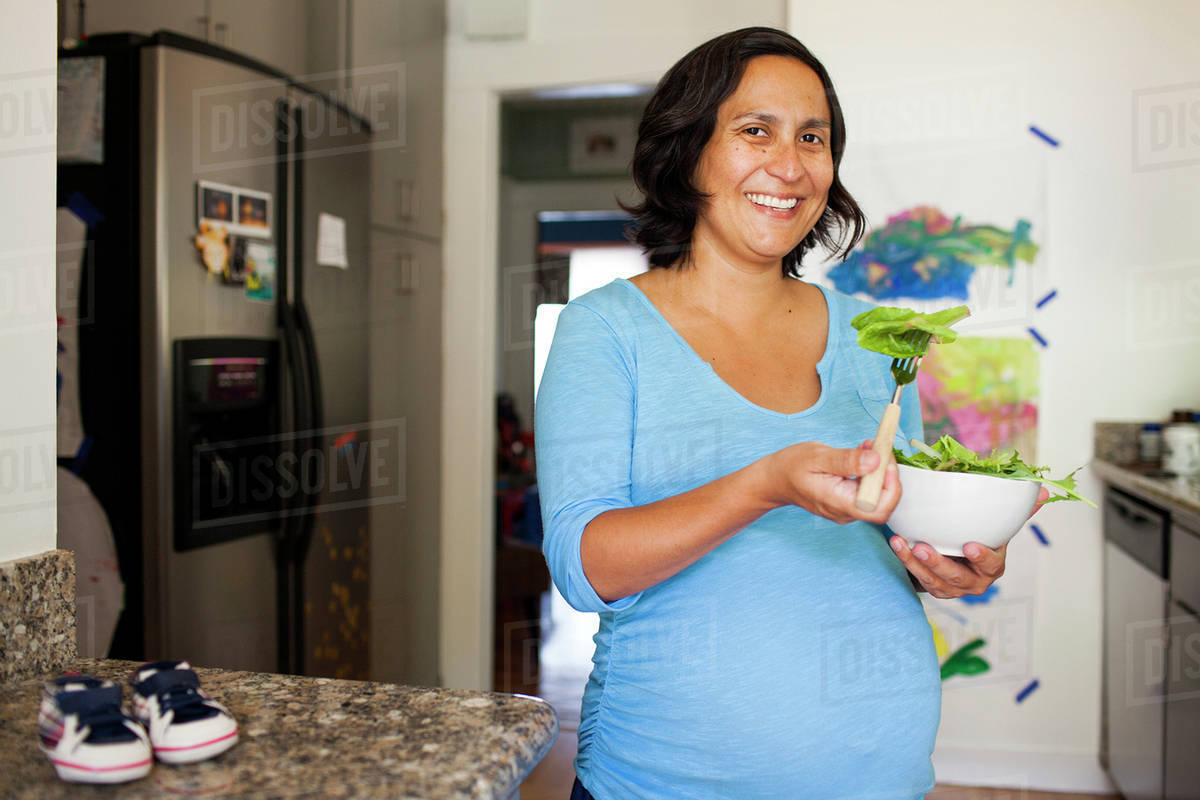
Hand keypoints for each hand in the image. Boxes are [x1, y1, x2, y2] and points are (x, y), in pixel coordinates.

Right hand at [762, 440, 900, 524]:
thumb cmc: (792, 467)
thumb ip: (847, 460)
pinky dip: (873, 473)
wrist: (775, 480)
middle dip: (889, 475)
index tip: (884, 459)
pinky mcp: (847, 503)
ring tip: (871, 446)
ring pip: (879, 496)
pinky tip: (864, 455)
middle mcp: (845, 512)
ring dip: (881, 471)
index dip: (890, 485)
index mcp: (839, 503)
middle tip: (881, 449)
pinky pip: (869, 492)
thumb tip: (876, 461)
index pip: (879, 508)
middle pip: (884, 503)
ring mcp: (847, 509)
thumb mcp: (818, 457)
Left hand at [889, 486, 1050, 597]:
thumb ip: (1017, 511)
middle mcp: (975, 581)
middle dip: (938, 563)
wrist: (959, 558)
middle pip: (957, 577)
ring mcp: (953, 589)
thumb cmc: (977, 538)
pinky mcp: (934, 589)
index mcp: (993, 566)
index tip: (969, 546)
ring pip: (934, 581)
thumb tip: (1045, 492)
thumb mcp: (996, 527)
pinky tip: (897, 545)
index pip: (990, 564)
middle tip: (922, 547)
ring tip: (902, 544)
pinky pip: (919, 579)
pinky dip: (906, 563)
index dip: (981, 557)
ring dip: (915, 563)